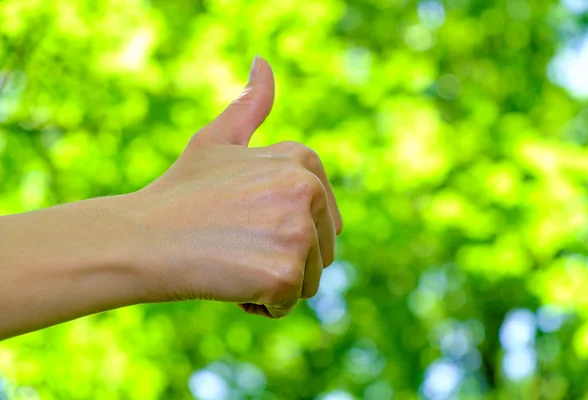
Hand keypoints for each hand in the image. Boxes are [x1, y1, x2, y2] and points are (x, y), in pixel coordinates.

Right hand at [127, 56, 342, 317]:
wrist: (140, 237)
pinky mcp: (287, 272)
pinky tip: (227, 282)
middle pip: (321, 249)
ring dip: (273, 281)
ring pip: (309, 279)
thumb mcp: (216, 141)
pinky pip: (288, 303)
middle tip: (234, 242)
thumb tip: (263, 62)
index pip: (322, 216)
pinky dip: (261, 304)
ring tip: (231, 260)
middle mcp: (308, 189)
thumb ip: (250, 105)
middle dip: (283, 256)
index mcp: (302, 159)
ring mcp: (299, 231)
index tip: (241, 220)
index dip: (281, 228)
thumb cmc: (178, 192)